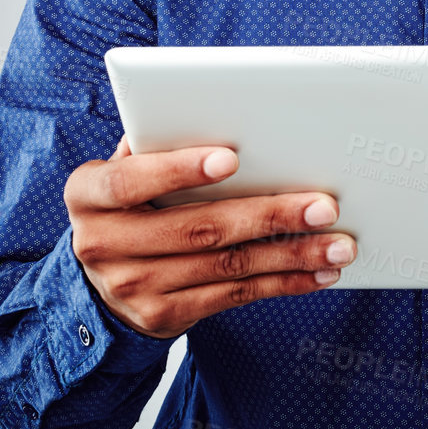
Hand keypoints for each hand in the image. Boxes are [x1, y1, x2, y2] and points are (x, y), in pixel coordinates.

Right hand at [63, 136, 355, 338]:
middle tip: (324, 206)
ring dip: (290, 255)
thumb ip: (156, 144)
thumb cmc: (130, 201)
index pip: (130, 180)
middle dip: (268, 215)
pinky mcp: (163, 316)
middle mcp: (103, 244)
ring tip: (338, 244)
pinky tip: (317, 273)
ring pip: (226, 266)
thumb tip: (217, 112)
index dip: (178, 169)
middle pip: (197, 229)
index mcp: (88, 194)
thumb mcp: (126, 169)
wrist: (100, 279)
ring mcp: (133, 286)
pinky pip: (233, 295)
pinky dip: (282, 283)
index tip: (231, 157)